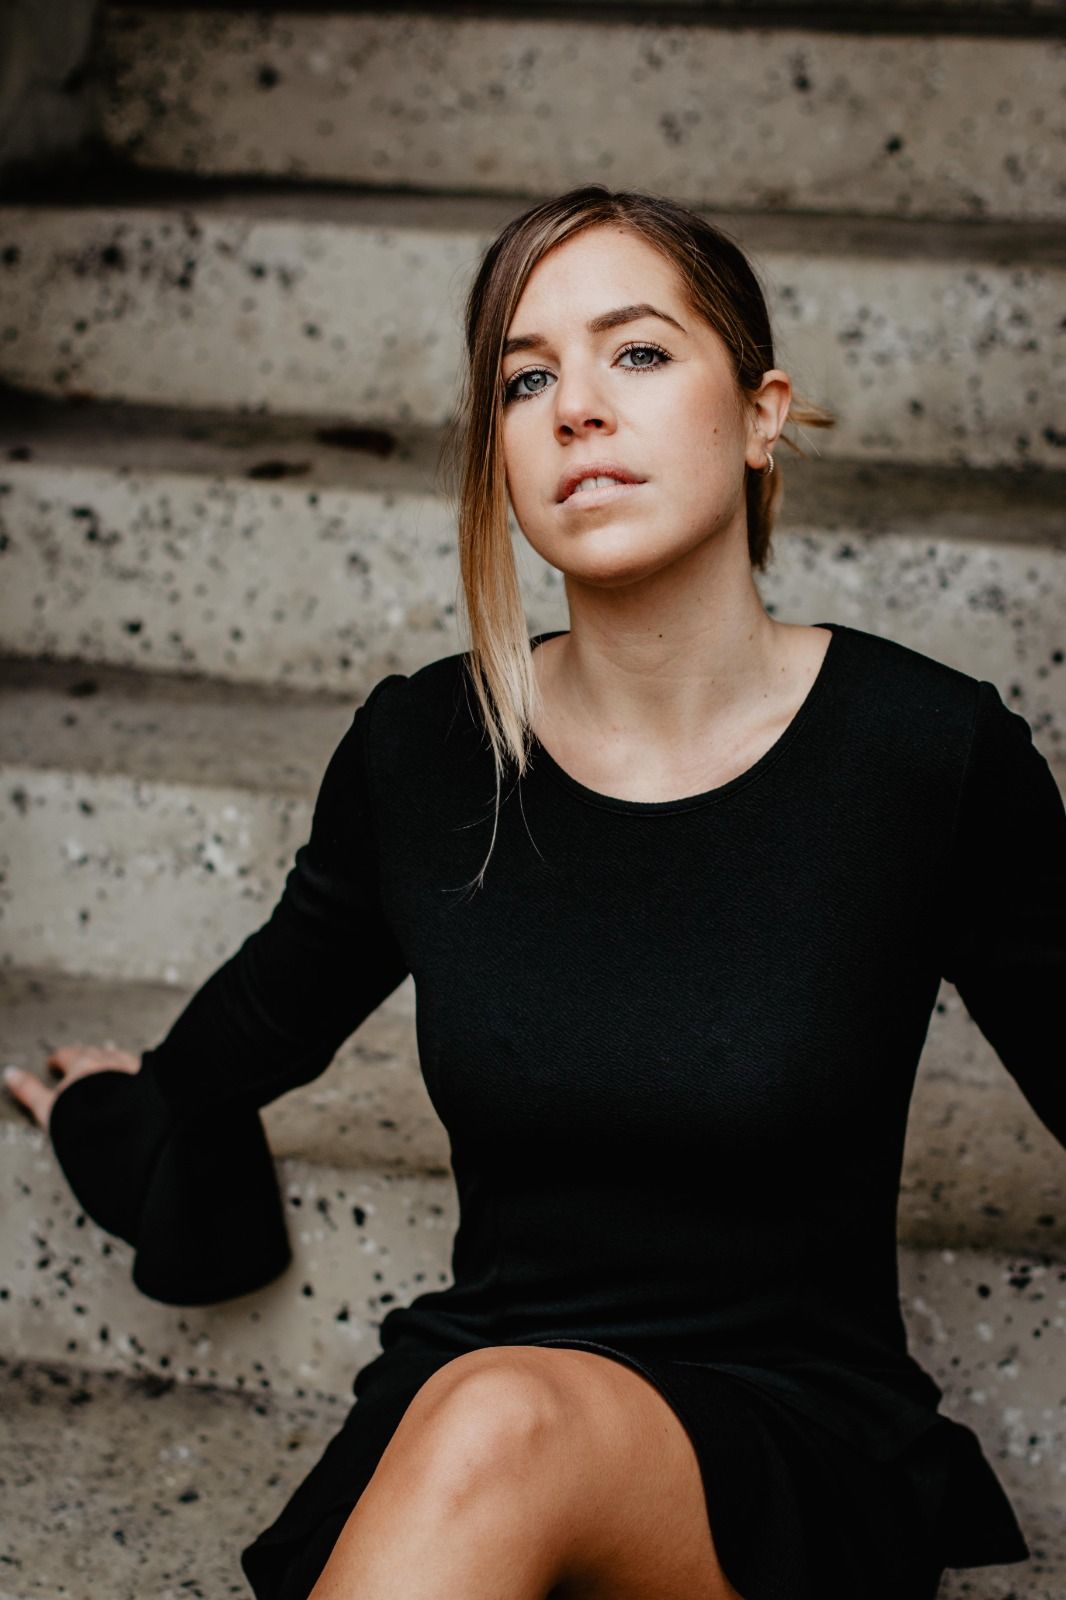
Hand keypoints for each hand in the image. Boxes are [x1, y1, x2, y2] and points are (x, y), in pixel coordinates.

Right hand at [3, 1045, 140, 1132]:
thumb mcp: (50, 1110)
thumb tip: (10, 1074)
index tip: (55, 1062)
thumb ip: (30, 1091)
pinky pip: (141, 1068)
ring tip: (107, 1063)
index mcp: (83, 1064)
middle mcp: (110, 1061)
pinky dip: (133, 1071)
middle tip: (81, 1060)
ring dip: (111, 1061)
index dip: (59, 1060)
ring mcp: (134, 1068)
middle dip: (86, 1057)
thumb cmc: (89, 1121)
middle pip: (95, 1053)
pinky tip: (135, 1076)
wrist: (130, 1128)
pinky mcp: (152, 1081)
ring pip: (120, 1058)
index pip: (68, 1055)